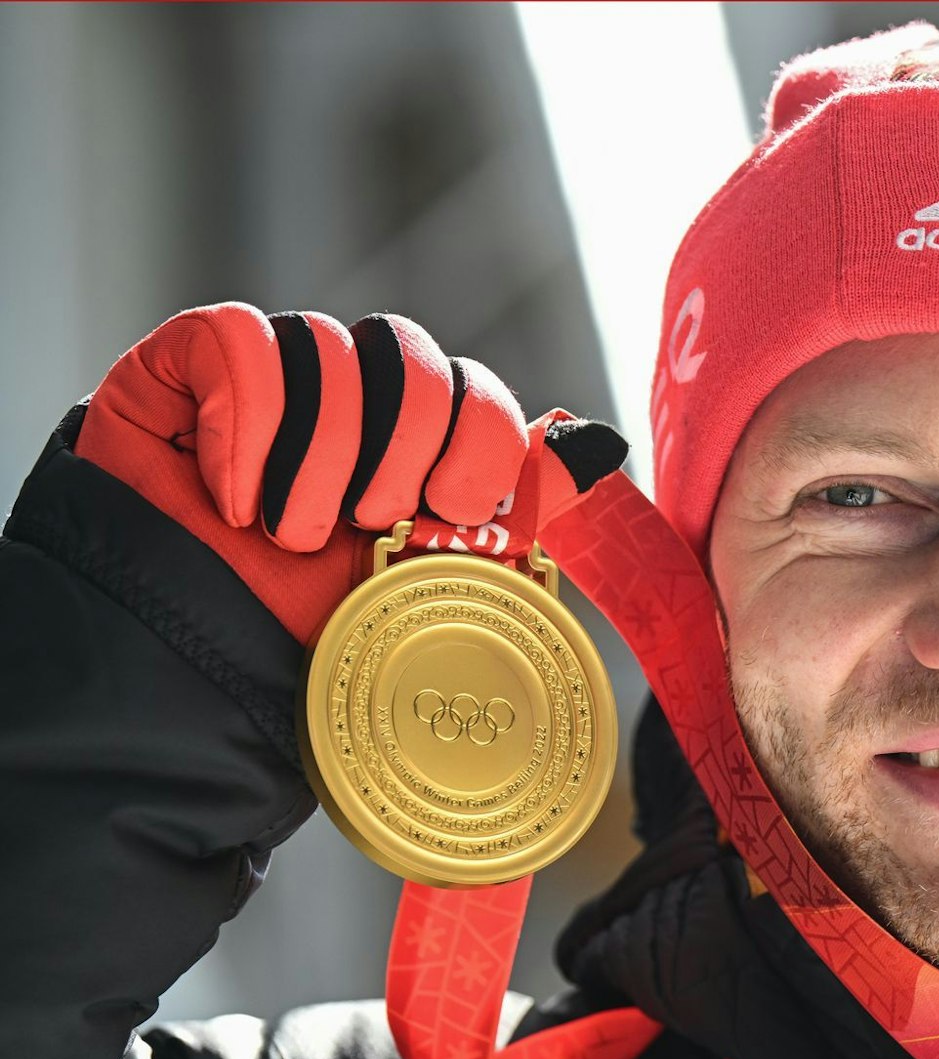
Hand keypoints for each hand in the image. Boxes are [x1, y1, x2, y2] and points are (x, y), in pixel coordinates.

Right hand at [73, 302, 624, 641]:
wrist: (188, 678)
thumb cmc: (308, 641)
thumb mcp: (433, 583)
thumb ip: (514, 510)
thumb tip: (598, 445)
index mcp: (415, 440)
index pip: (472, 385)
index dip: (478, 436)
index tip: (452, 509)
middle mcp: (346, 396)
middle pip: (409, 349)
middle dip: (404, 445)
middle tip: (367, 526)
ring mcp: (266, 376)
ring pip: (327, 344)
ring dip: (321, 457)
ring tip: (291, 532)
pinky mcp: (181, 366)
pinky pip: (238, 341)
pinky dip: (245, 429)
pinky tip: (234, 499)